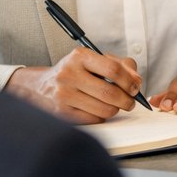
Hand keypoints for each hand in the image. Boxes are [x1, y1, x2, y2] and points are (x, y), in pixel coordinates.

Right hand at [6, 48, 142, 123]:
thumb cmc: (74, 72)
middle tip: (130, 101)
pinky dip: (101, 116)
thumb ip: (121, 64)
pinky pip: (93, 119)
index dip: (129, 81)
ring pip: (104, 109)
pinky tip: (98, 109)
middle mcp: (69, 74)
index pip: (113, 69)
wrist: (40, 86)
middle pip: (110, 92)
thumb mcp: (94, 60)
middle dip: (127, 100)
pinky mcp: (61, 112)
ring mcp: (63, 94)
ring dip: (115, 109)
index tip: (135, 87)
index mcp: (79, 57)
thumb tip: (136, 80)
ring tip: (114, 105)